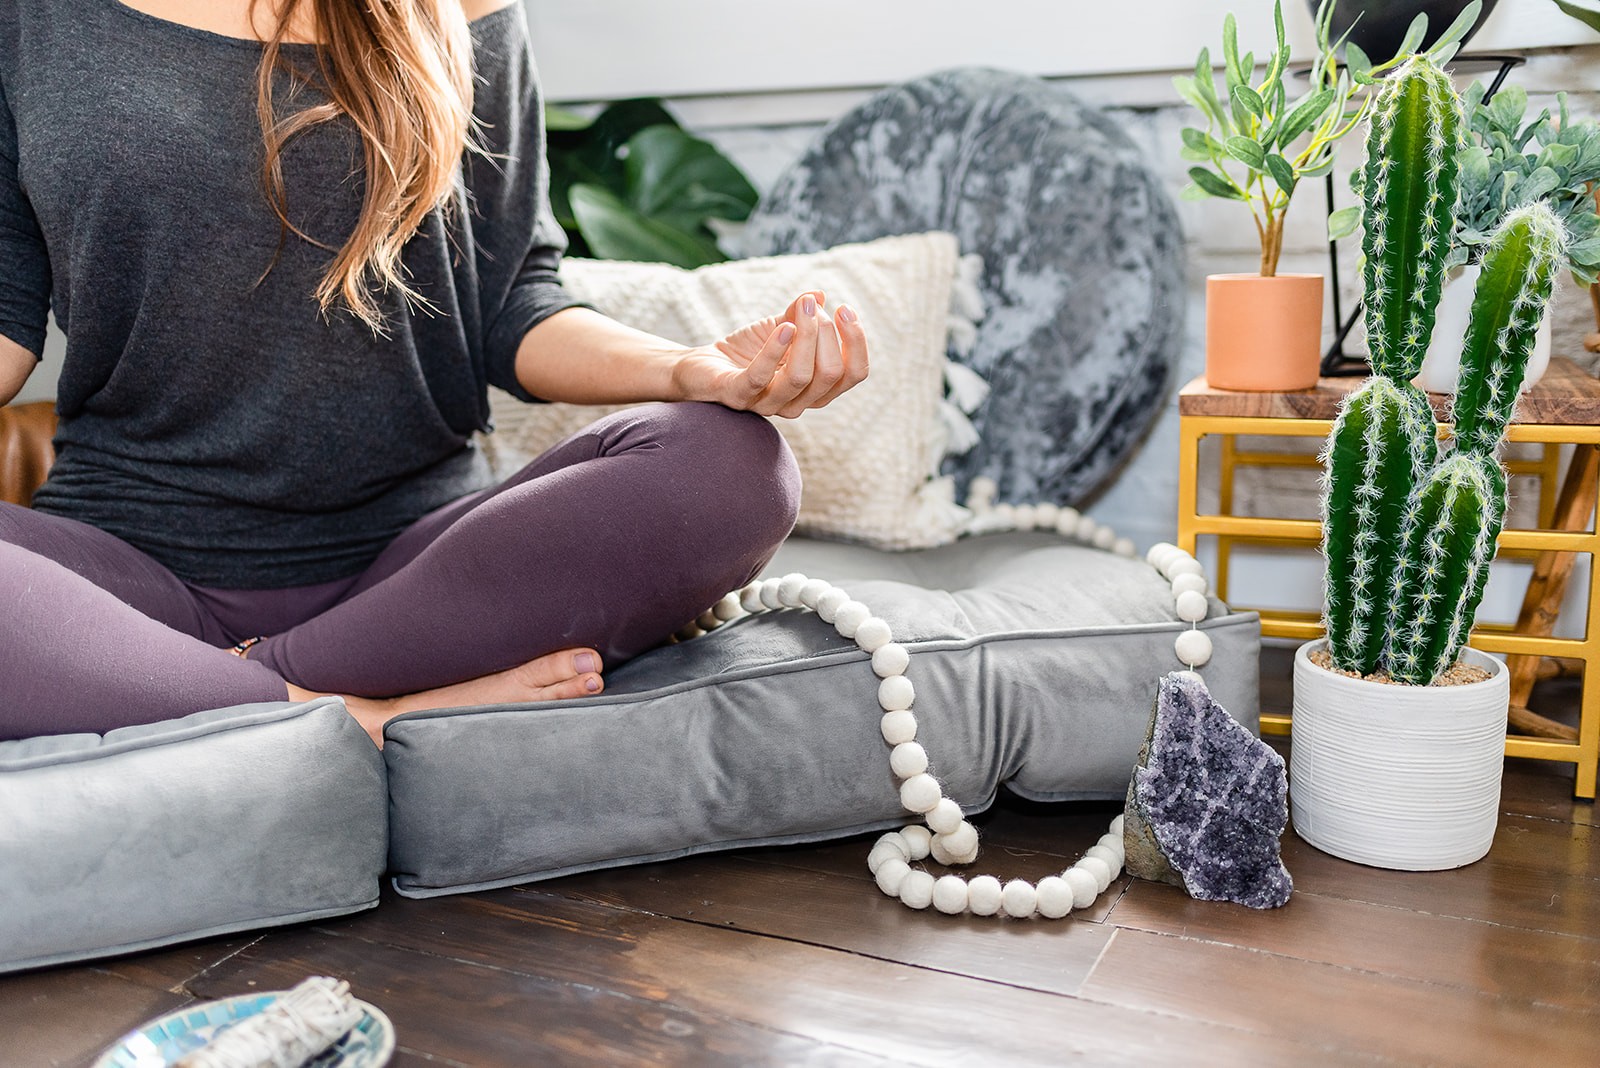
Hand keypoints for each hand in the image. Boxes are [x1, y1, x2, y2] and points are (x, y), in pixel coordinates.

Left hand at [671, 291, 868, 417]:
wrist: (700, 365)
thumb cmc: (745, 350)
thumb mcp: (779, 327)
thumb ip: (801, 315)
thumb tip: (819, 295)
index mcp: (814, 390)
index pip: (853, 374)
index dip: (856, 342)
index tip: (845, 308)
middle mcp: (796, 403)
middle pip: (830, 373)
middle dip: (827, 333)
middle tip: (811, 306)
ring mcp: (767, 404)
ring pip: (801, 377)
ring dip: (806, 336)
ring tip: (803, 308)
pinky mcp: (738, 397)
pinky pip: (761, 377)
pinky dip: (775, 349)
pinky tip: (783, 326)